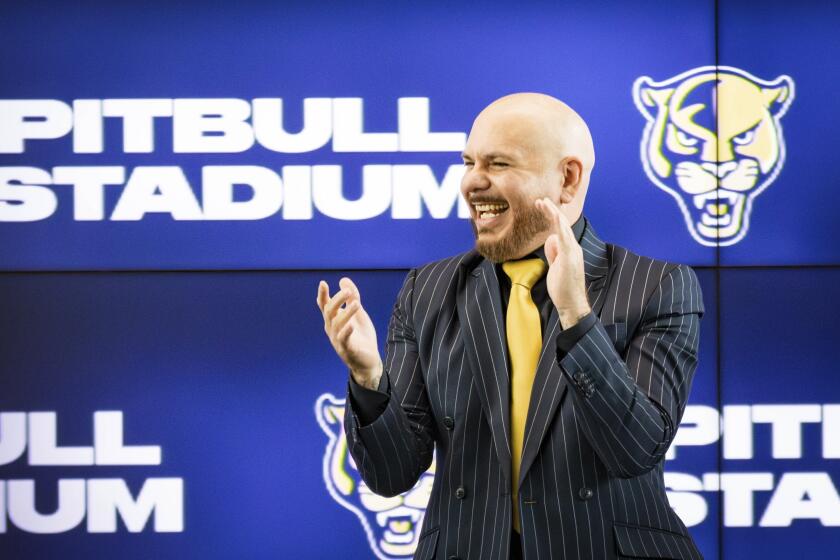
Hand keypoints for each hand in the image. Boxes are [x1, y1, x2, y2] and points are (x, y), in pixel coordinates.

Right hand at [316, 277, 382, 388]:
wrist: (368, 361)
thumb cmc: (361, 336)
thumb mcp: (358, 314)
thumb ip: (353, 298)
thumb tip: (343, 280)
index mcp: (334, 320)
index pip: (325, 306)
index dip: (323, 295)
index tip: (323, 283)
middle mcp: (332, 329)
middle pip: (329, 312)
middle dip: (338, 300)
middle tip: (349, 292)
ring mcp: (338, 340)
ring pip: (337, 324)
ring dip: (347, 313)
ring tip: (357, 303)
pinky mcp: (347, 350)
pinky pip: (344, 340)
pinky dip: (346, 332)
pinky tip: (351, 325)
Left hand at [535, 197, 590, 327]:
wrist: (572, 303)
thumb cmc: (562, 288)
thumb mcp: (554, 266)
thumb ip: (553, 252)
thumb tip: (550, 240)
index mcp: (569, 249)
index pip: (559, 228)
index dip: (551, 216)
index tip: (540, 206)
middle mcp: (573, 247)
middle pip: (561, 224)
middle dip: (550, 210)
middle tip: (539, 200)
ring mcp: (573, 251)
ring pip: (562, 227)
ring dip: (552, 213)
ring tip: (542, 203)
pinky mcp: (570, 257)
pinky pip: (565, 238)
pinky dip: (560, 226)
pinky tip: (556, 217)